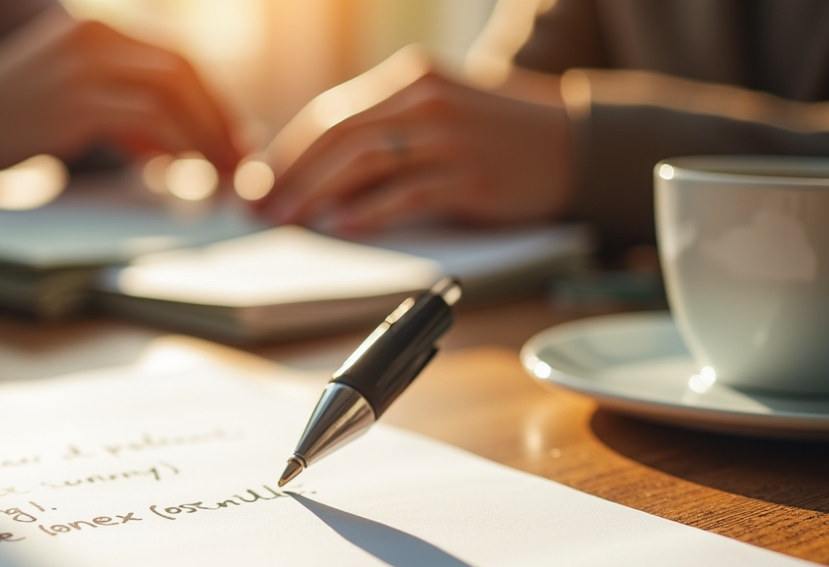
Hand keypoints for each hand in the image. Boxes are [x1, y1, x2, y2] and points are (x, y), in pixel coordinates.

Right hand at [0, 10, 241, 189]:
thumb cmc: (9, 125)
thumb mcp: (73, 106)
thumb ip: (121, 116)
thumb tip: (167, 148)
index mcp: (95, 28)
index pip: (175, 55)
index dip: (213, 98)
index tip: (235, 136)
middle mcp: (93, 34)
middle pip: (183, 69)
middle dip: (219, 116)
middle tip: (241, 157)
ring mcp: (84, 65)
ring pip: (172, 92)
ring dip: (206, 135)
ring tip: (222, 172)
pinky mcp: (76, 100)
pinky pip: (148, 120)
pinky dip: (177, 146)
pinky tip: (184, 171)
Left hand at [256, 49, 574, 232]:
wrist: (572, 144)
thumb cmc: (494, 132)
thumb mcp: (437, 108)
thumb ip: (385, 126)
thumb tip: (318, 170)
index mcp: (411, 78)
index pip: (330, 113)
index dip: (286, 150)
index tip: (257, 181)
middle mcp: (425, 100)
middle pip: (339, 136)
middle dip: (291, 175)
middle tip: (261, 208)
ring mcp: (449, 137)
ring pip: (364, 162)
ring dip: (318, 195)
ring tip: (289, 220)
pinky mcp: (469, 175)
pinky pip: (407, 193)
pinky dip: (369, 211)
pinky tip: (341, 227)